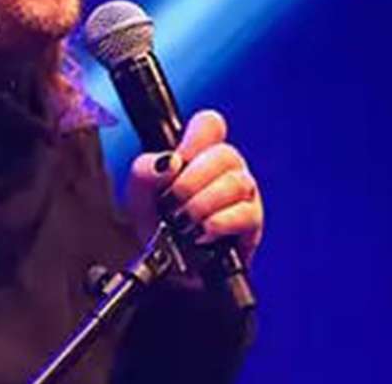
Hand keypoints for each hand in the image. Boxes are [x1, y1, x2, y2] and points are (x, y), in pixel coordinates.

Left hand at [126, 110, 263, 265]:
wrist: (166, 267)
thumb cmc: (157, 225)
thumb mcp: (139, 196)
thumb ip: (145, 171)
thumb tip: (169, 162)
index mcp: (200, 154)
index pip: (211, 125)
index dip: (197, 137)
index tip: (177, 161)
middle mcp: (225, 170)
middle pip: (226, 154)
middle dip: (193, 179)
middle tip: (174, 200)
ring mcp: (243, 195)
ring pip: (238, 182)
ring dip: (204, 203)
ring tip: (185, 221)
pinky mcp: (252, 224)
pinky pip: (247, 214)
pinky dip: (220, 223)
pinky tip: (203, 232)